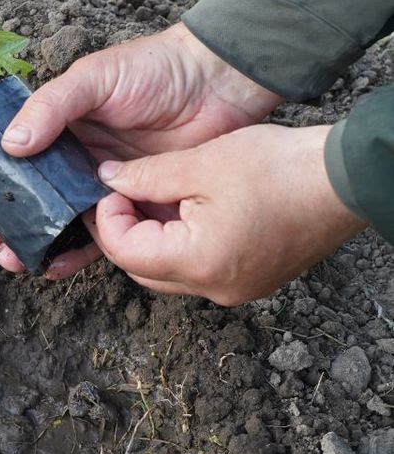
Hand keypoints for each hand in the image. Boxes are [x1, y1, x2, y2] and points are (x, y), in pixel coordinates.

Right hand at [0, 23, 282, 277]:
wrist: (220, 81)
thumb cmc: (155, 67)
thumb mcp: (94, 78)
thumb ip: (51, 107)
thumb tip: (10, 144)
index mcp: (62, 130)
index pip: (20, 164)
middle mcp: (79, 161)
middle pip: (37, 200)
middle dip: (13, 226)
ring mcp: (109, 185)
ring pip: (67, 223)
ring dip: (42, 245)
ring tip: (21, 262)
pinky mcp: (141, 204)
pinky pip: (110, 235)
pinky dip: (85, 253)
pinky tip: (61, 265)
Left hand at [87, 125, 364, 304]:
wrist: (349, 179)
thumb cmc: (280, 168)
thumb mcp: (201, 164)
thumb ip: (145, 176)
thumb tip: (106, 180)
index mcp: (198, 263)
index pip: (125, 252)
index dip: (108, 218)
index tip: (112, 188)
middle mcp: (215, 288)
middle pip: (142, 269)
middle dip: (125, 232)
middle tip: (124, 193)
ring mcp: (237, 289)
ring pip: (170, 273)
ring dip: (154, 239)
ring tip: (155, 197)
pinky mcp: (252, 280)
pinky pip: (200, 270)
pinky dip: (183, 244)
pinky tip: (186, 210)